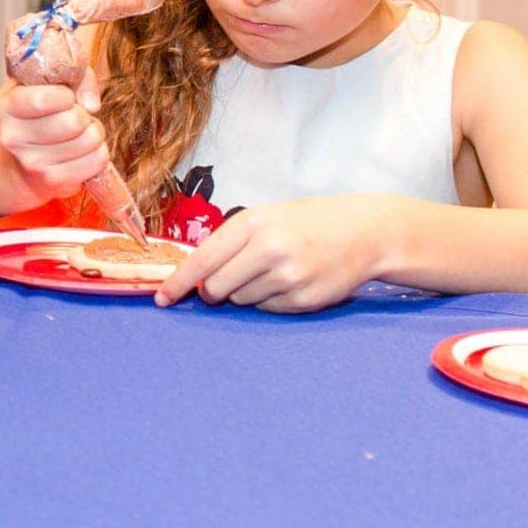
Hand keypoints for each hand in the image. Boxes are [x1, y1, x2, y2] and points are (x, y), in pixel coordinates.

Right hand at [0, 65, 106, 205]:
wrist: (23, 163)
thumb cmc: (43, 117)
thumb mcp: (52, 85)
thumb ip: (78, 78)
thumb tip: (92, 105)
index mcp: (8, 108)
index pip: (42, 100)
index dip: (66, 95)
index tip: (65, 98)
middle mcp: (14, 138)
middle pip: (73, 120)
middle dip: (83, 115)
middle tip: (75, 118)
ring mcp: (33, 163)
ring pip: (90, 139)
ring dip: (94, 133)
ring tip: (79, 135)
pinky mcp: (53, 181)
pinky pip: (97, 160)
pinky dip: (98, 153)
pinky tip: (82, 152)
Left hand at [154, 195, 392, 312]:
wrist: (365, 232)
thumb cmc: (307, 222)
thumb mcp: (266, 217)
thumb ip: (231, 242)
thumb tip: (196, 276)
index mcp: (252, 223)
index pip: (202, 260)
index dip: (178, 282)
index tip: (163, 298)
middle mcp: (268, 249)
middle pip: (215, 287)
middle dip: (211, 292)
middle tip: (221, 285)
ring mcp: (287, 277)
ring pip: (241, 300)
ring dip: (244, 293)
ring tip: (271, 272)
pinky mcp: (303, 299)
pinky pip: (267, 309)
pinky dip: (269, 300)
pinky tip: (289, 282)